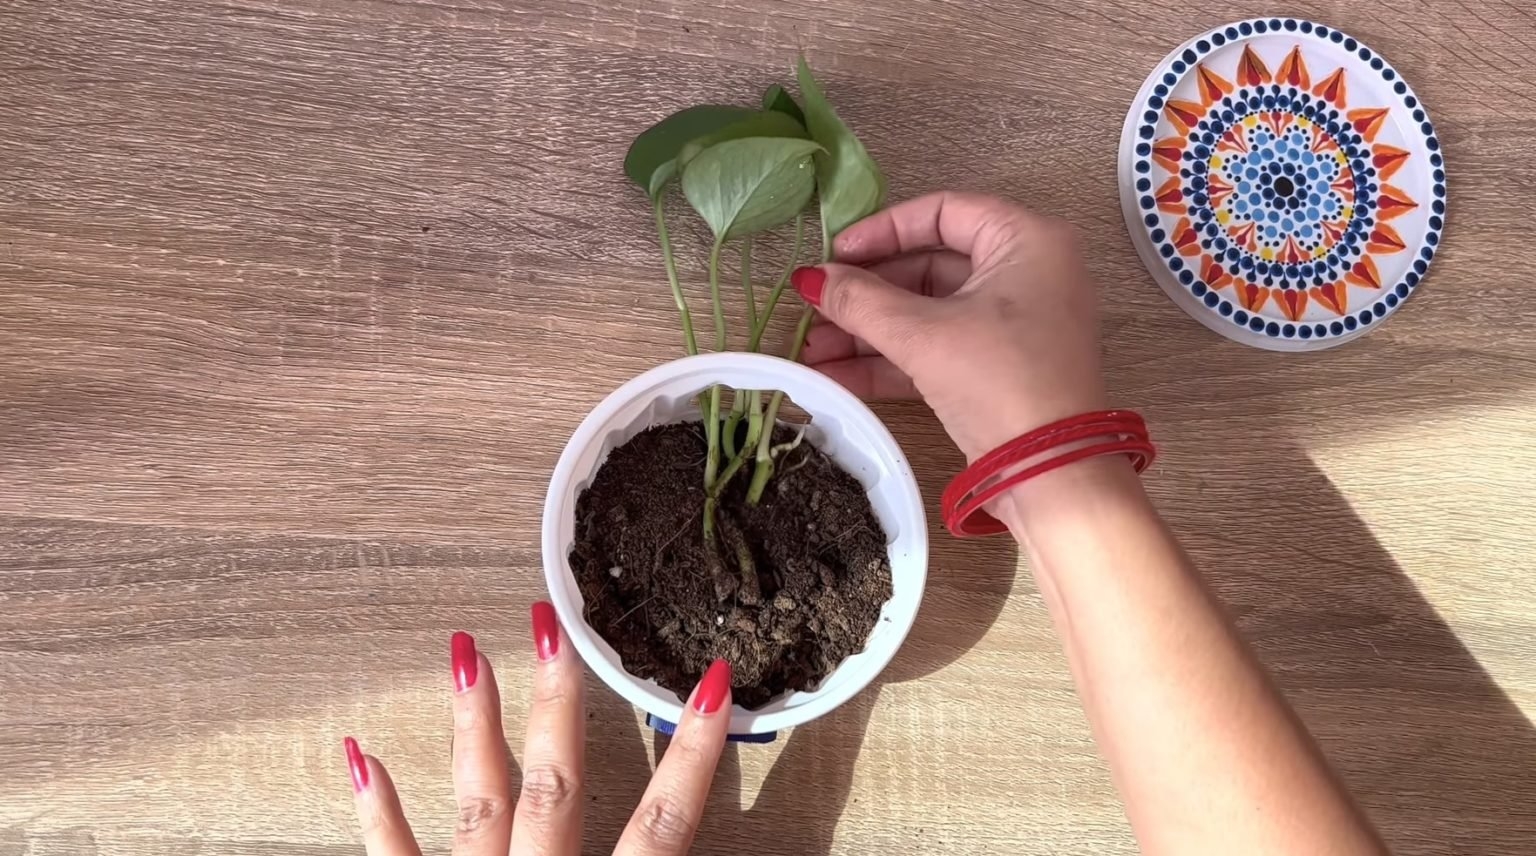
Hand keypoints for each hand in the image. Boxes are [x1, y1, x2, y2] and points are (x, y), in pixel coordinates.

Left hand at [343, 604, 732, 855]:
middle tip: (551, 627)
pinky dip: (377, 809)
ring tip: (466, 652)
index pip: (662, 825)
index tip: (713, 683)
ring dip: (474, 725)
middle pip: (557, 787)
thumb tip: (737, 852)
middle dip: (557, 702)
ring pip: (479, 803)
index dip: (693, 754)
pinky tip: (360, 758)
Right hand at [797, 191, 1108, 461]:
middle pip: (930, 266)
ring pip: (928, 312)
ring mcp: (1014, 324)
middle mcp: (1027, 273)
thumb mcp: (925, 335)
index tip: (835, 253)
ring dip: (869, 331)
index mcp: (1027, 241)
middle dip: (866, 292)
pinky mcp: (998, 368)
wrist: (1051, 474)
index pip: (943, 212)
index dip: (883, 230)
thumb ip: (862, 301)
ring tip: (812, 349)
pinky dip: (891, 360)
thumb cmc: (1001, 380)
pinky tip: (836, 375)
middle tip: (815, 305)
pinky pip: (937, 348)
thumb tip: (810, 279)